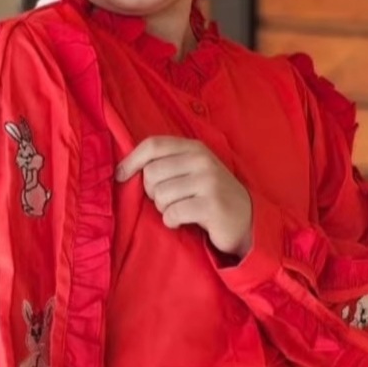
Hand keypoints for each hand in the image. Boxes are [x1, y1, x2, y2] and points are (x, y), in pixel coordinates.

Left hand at [116, 136, 253, 256]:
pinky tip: (184, 222)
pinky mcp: (211, 205)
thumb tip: (122, 170)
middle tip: (168, 201)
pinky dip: (172, 222)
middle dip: (153, 193)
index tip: (120, 176)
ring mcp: (209, 182)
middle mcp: (202, 160)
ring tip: (180, 211)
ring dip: (164, 209)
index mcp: (194, 148)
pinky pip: (173, 213)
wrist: (247, 220)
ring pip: (161, 195)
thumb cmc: (210, 196)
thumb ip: (166, 164)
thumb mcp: (192, 172)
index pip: (153, 144)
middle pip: (152, 173)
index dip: (131, 160)